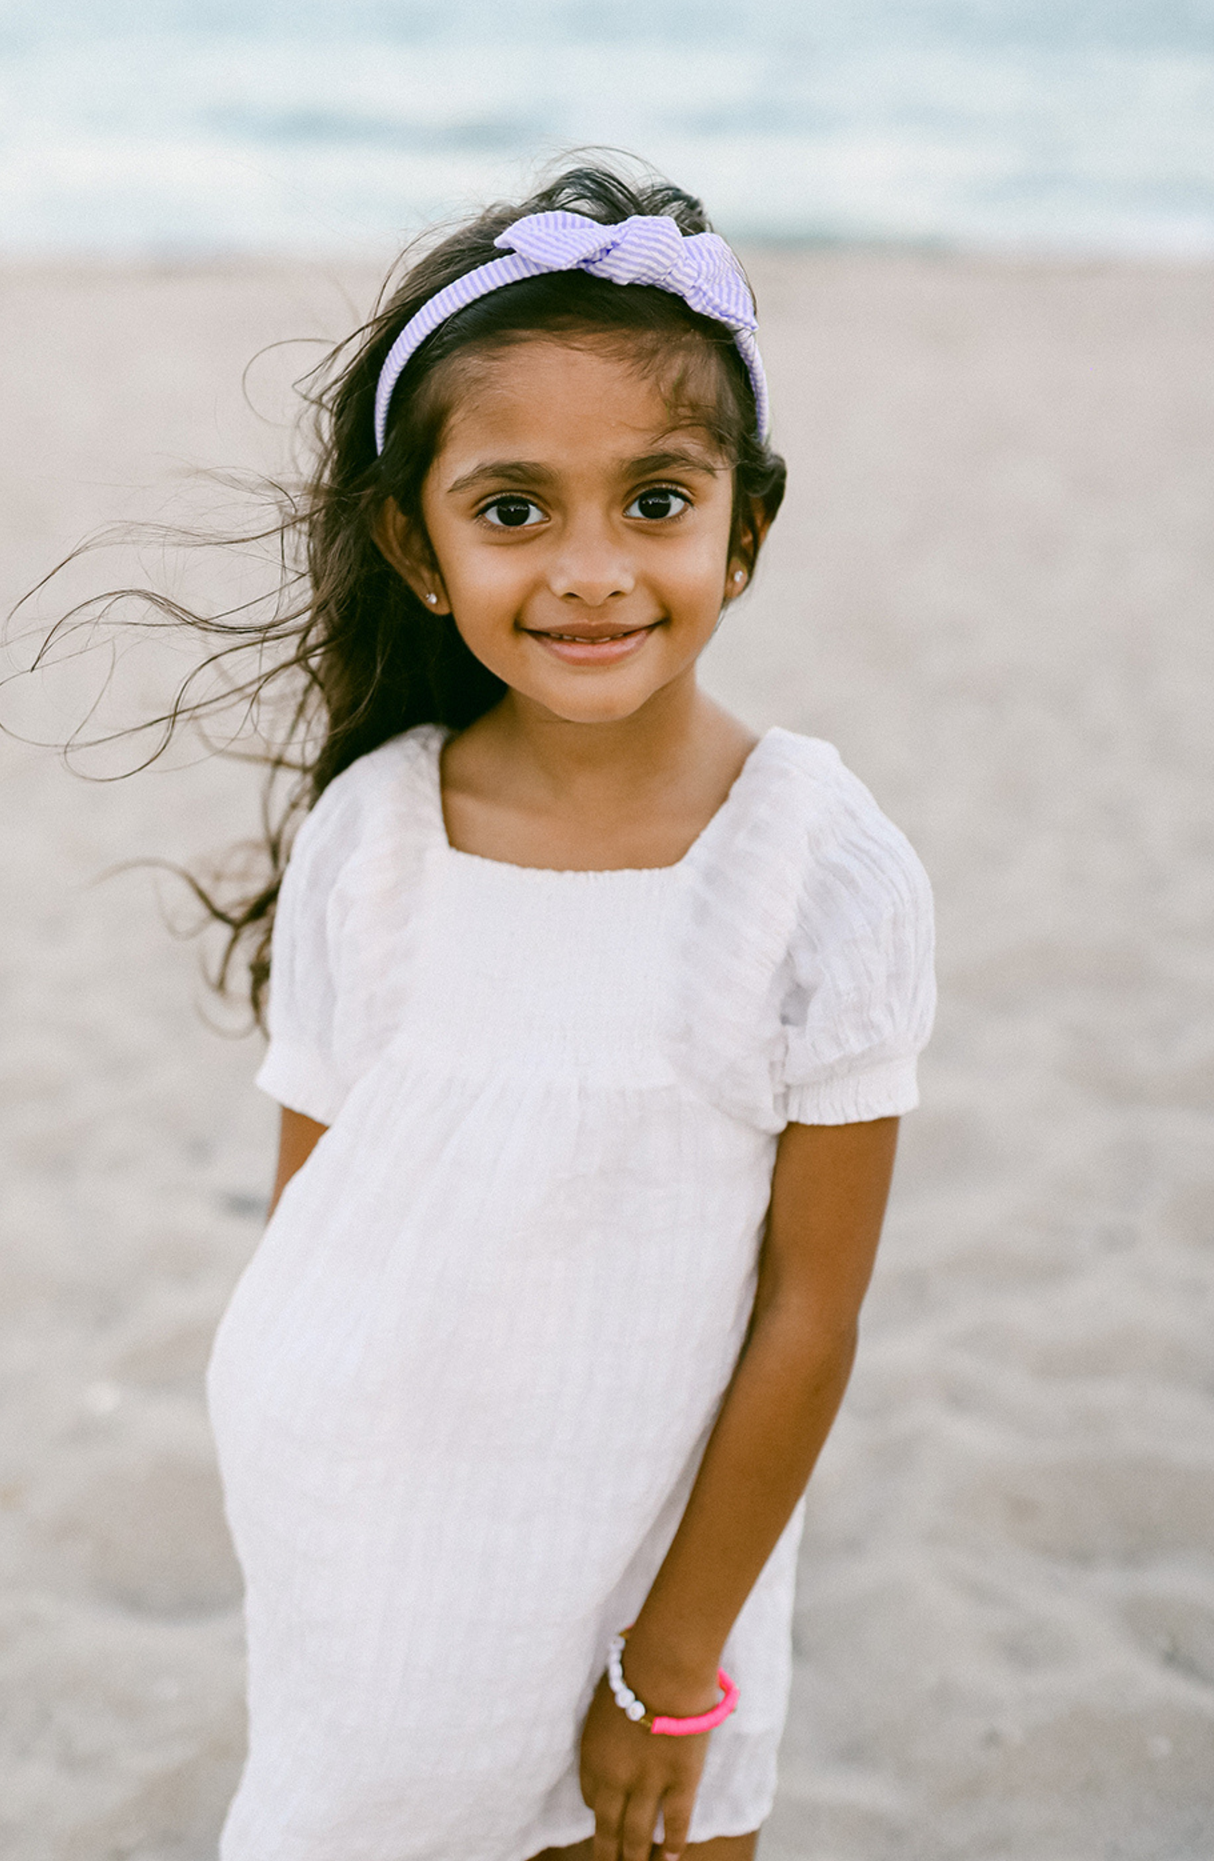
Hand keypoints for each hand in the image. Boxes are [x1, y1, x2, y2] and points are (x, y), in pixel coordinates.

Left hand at [578, 1664, 715, 1860]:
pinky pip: (676, 1823)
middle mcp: (615, 1779)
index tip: (605, 1817)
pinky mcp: (680, 1783)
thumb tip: (614, 1732)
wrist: (664, 1667)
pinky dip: (674, 1844)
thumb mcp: (606, 1698)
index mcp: (592, 1756)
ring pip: (638, 1835)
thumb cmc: (634, 1669)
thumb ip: (608, 1725)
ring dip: (637, 1857)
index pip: (591, 1798)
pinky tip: (672, 1857)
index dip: (600, 1809)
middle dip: (609, 1853)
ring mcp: (648, 1785)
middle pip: (609, 1828)